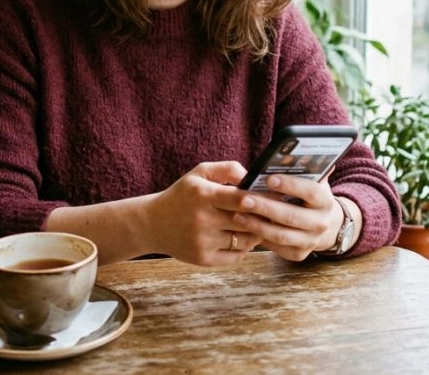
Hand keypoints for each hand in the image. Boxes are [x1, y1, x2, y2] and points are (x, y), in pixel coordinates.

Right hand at [143, 161, 262, 265]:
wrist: (153, 223)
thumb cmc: (182, 195)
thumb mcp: (199, 173)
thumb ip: (227, 169)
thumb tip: (253, 177)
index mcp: (203, 195)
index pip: (239, 198)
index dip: (259, 200)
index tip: (274, 199)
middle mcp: (203, 220)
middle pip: (246, 221)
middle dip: (263, 218)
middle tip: (275, 213)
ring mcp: (203, 242)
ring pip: (245, 240)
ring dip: (256, 233)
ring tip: (259, 225)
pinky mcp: (203, 259)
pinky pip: (236, 256)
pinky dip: (245, 248)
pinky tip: (243, 238)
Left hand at [231, 175, 342, 261]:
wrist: (321, 223)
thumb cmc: (307, 196)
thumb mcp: (310, 181)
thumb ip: (303, 168)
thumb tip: (295, 152)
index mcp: (325, 200)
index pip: (310, 191)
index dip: (290, 185)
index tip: (269, 178)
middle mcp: (321, 223)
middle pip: (291, 216)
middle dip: (266, 207)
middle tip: (244, 199)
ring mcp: (311, 241)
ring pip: (281, 235)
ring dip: (257, 225)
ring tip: (237, 214)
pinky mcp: (299, 254)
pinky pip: (277, 247)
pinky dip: (259, 238)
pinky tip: (244, 229)